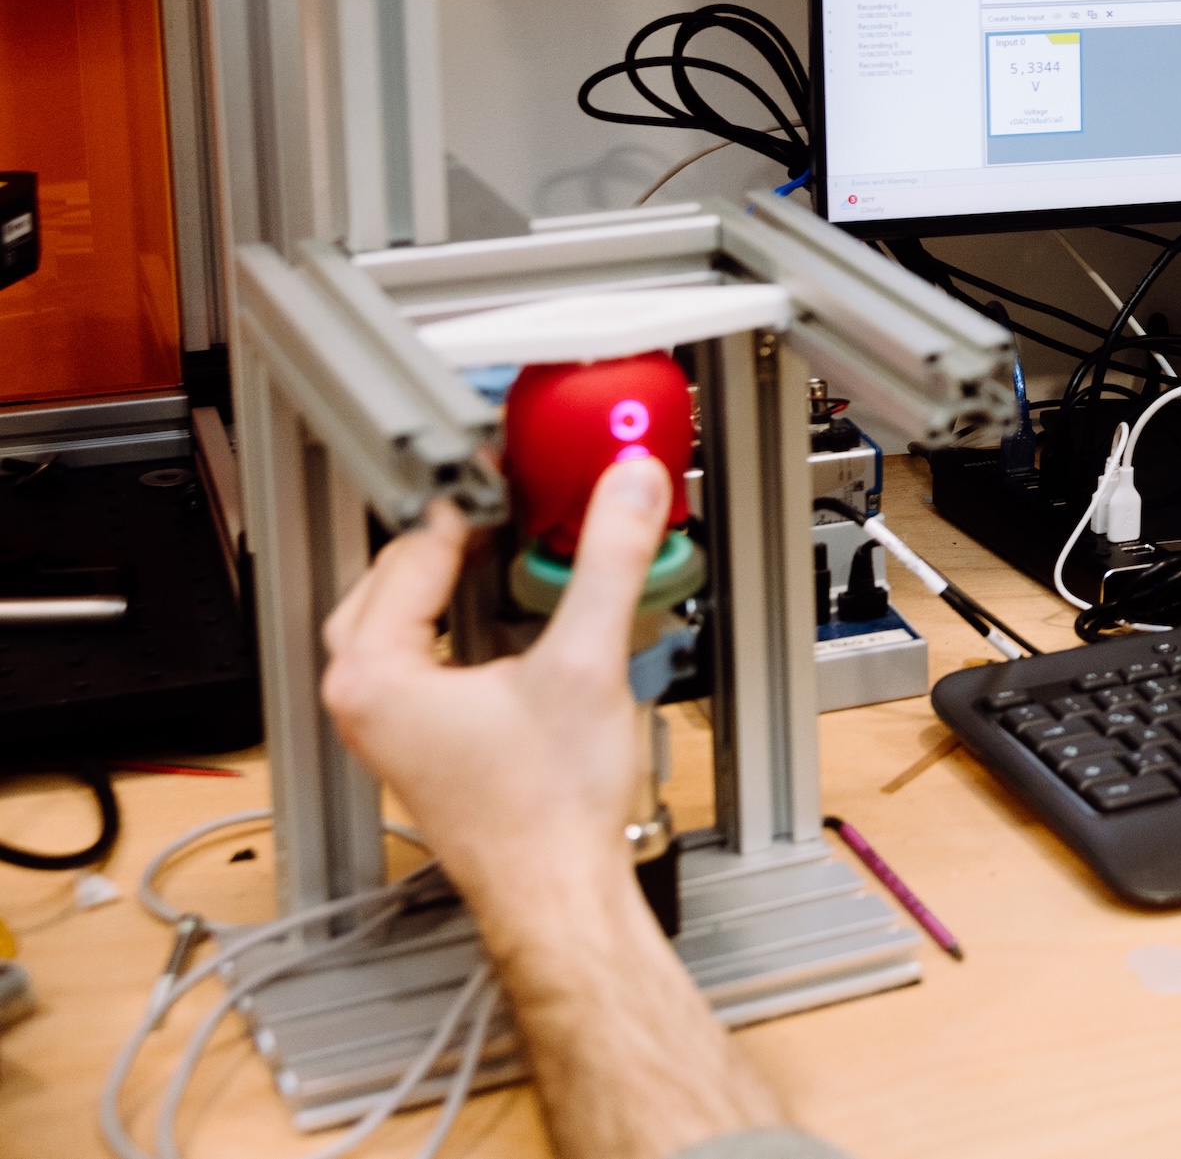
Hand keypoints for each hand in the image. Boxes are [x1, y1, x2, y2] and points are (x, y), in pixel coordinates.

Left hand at [320, 455, 669, 906]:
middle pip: (387, 582)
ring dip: (444, 581)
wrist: (557, 890)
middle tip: (496, 508)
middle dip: (442, 541)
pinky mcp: (414, 745)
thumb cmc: (547, 812)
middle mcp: (364, 701)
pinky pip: (414, 659)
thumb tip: (628, 488)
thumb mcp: (585, 660)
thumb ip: (608, 559)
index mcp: (374, 674)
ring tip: (499, 551)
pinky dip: (450, 623)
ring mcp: (385, 728)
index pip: (412, 553)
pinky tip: (504, 616)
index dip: (469, 507)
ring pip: (394, 623)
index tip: (508, 477)